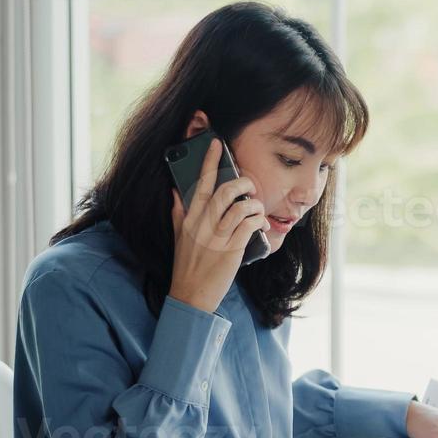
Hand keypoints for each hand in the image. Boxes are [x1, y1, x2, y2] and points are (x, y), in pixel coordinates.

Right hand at [168, 137, 269, 313]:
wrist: (190, 295)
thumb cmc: (187, 265)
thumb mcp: (179, 236)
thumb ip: (178, 211)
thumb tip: (175, 190)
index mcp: (190, 218)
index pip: (201, 183)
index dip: (210, 161)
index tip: (217, 143)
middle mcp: (202, 224)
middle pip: (225, 191)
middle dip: (243, 183)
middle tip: (250, 187)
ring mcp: (217, 237)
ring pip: (241, 207)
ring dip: (255, 205)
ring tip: (257, 211)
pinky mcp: (231, 250)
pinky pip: (249, 226)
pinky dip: (259, 222)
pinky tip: (262, 226)